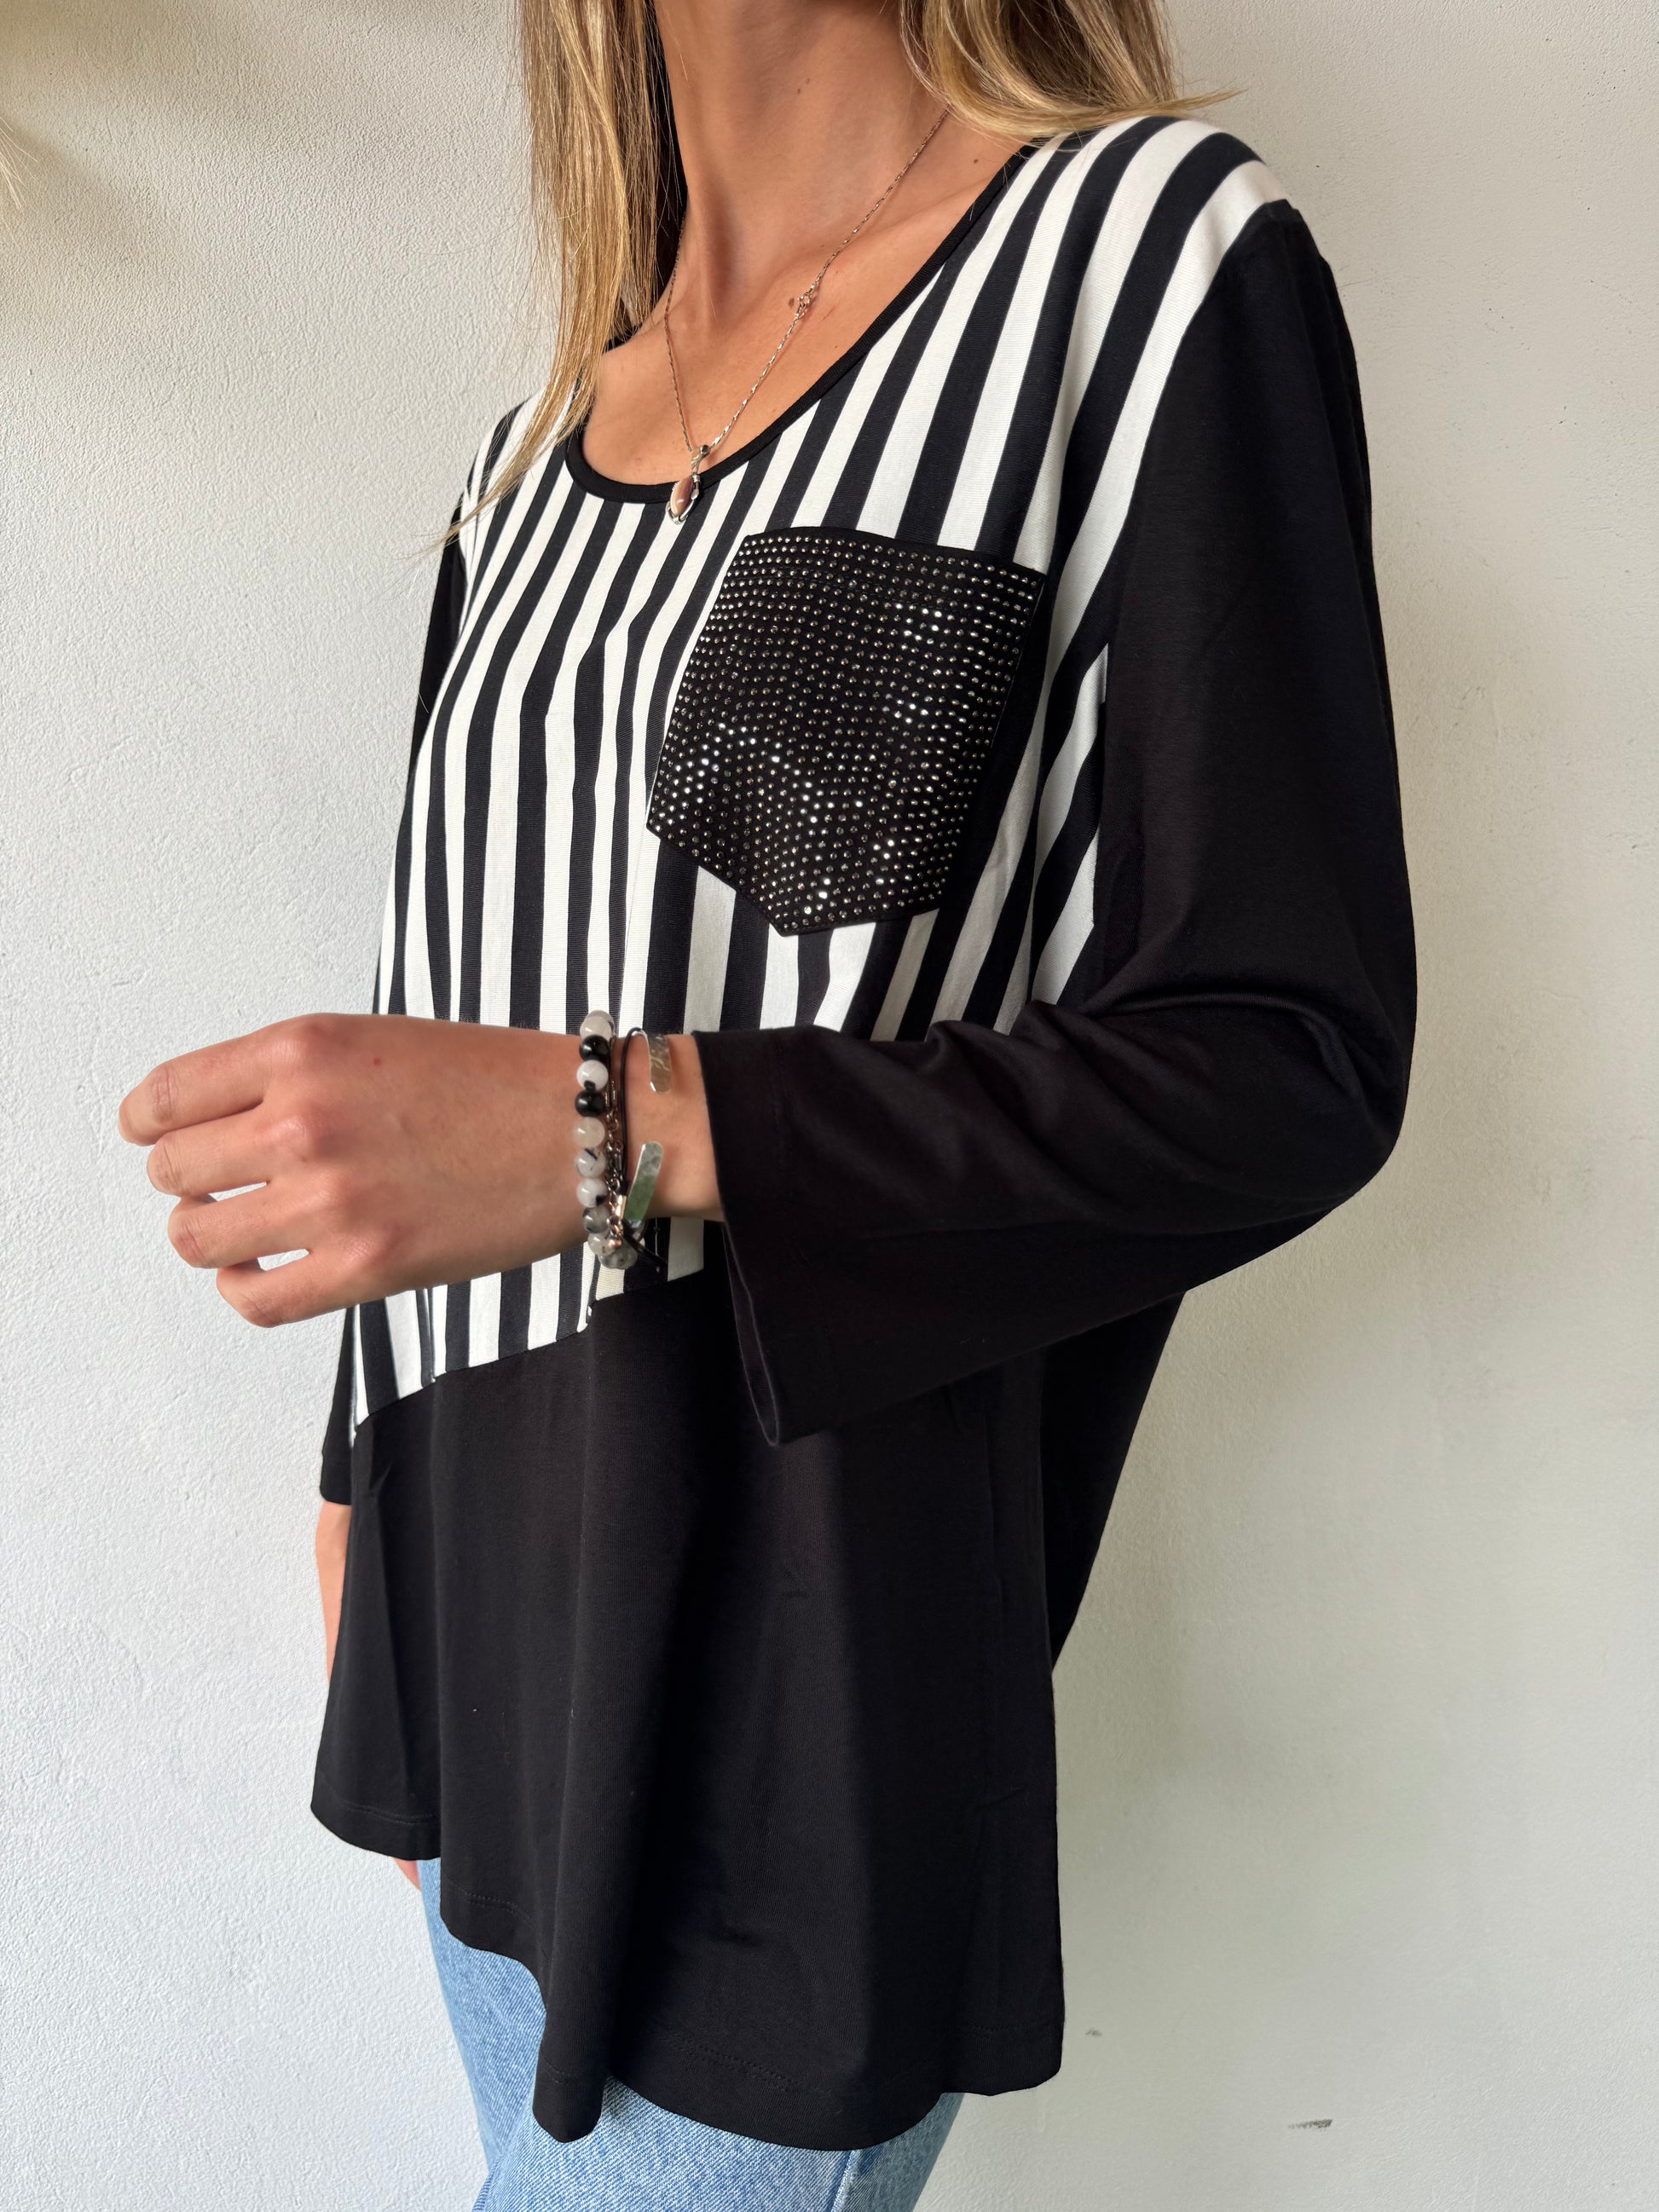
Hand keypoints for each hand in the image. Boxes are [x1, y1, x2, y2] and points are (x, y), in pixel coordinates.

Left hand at [119, 1014, 718, 1326]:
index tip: (155, 1137)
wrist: (585, 1128)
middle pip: (172, 1172)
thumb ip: (288, 1074)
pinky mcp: (366, 1267)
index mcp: (300, 1050)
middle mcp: (302, 1121)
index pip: (165, 1099)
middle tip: (221, 1183)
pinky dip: (244, 1288)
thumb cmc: (494, 1080)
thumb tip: (208, 1123)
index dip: (147, 1125)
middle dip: (187, 1180)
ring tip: (245, 1228)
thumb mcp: (373, 1040)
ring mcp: (331, 1200)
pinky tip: (264, 1271)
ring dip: (210, 1235)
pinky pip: (254, 1299)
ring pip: (198, 1238)